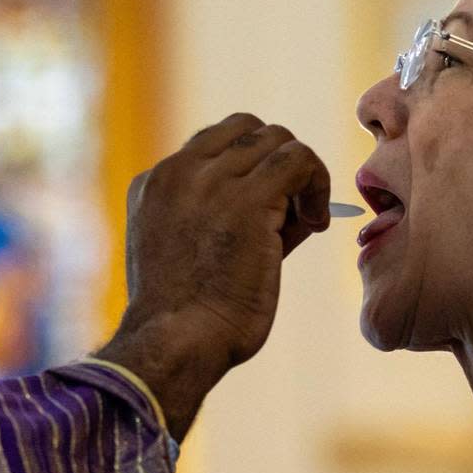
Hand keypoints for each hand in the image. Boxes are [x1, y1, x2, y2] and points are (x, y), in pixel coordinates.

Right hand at [95, 113, 330, 439]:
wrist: (177, 344)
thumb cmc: (189, 319)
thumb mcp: (195, 252)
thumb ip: (232, 217)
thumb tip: (295, 205)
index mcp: (154, 183)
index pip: (216, 143)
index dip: (253, 168)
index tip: (270, 209)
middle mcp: (176, 172)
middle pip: (248, 129)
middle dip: (279, 162)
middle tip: (293, 211)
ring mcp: (209, 181)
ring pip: (277, 139)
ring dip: (302, 174)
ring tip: (306, 221)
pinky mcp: (246, 200)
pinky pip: (299, 160)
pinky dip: (318, 184)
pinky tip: (315, 224)